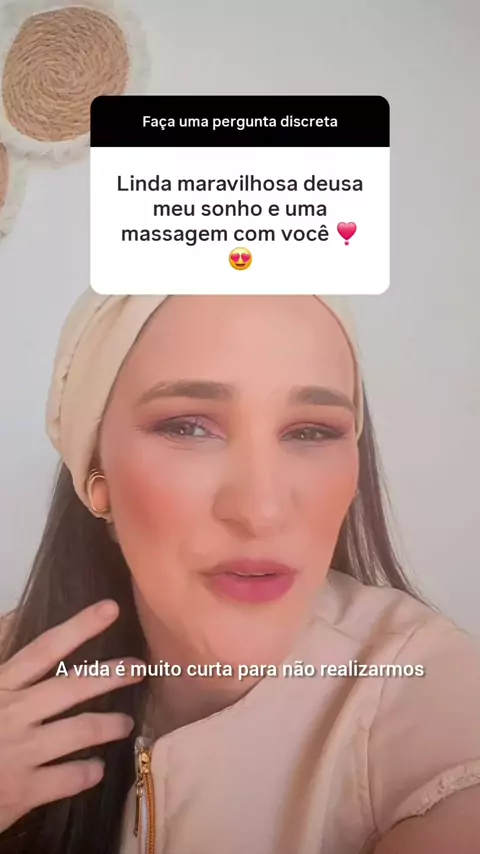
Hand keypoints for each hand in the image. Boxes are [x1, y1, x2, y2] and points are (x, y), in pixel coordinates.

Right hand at [0, 600, 143, 831]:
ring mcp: (20, 752)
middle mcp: (13, 714)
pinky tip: (97, 769)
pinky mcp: (23, 790)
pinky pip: (69, 777)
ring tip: (125, 724)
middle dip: (111, 675)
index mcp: (2, 685)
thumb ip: (0, 647)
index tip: (111, 608)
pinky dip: (88, 772)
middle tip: (139, 668)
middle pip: (72, 687)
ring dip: (110, 725)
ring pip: (80, 731)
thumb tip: (17, 614)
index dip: (80, 627)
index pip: (46, 649)